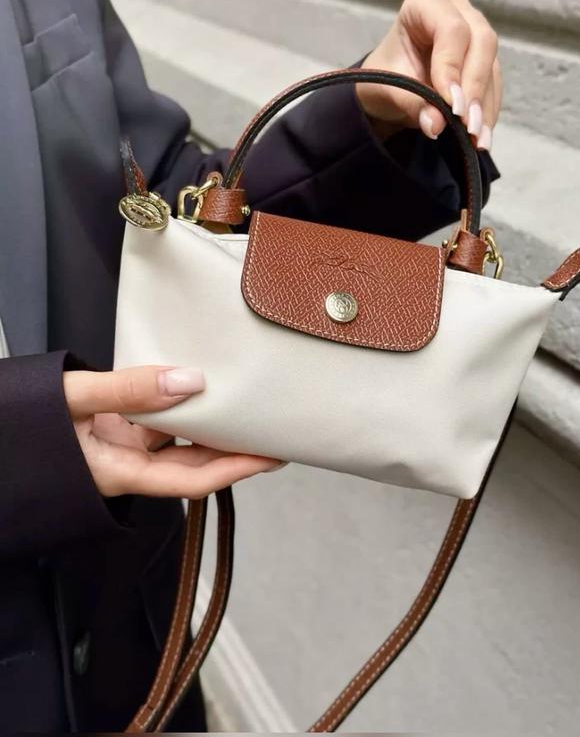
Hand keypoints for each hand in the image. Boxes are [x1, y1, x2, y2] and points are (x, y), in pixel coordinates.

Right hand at [63, 365, 280, 497]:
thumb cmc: (16, 429)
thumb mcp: (70, 401)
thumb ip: (128, 390)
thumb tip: (189, 381)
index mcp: (117, 473)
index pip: (190, 480)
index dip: (234, 470)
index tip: (270, 455)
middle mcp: (125, 467)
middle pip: (191, 465)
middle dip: (232, 452)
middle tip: (271, 431)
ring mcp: (118, 450)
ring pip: (175, 444)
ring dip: (207, 428)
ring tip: (242, 407)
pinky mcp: (110, 433)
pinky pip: (154, 425)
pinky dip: (176, 409)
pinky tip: (194, 389)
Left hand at [356, 0, 501, 149]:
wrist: (388, 87)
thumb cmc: (383, 78)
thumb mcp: (389, 90)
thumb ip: (412, 103)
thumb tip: (436, 125)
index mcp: (424, 2)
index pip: (451, 30)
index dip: (453, 68)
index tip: (451, 106)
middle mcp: (456, 8)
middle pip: (481, 42)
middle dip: (475, 89)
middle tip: (468, 126)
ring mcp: (475, 30)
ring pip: (491, 65)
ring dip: (485, 106)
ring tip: (478, 139)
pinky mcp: (485, 57)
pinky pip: (494, 83)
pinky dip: (487, 111)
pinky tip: (482, 136)